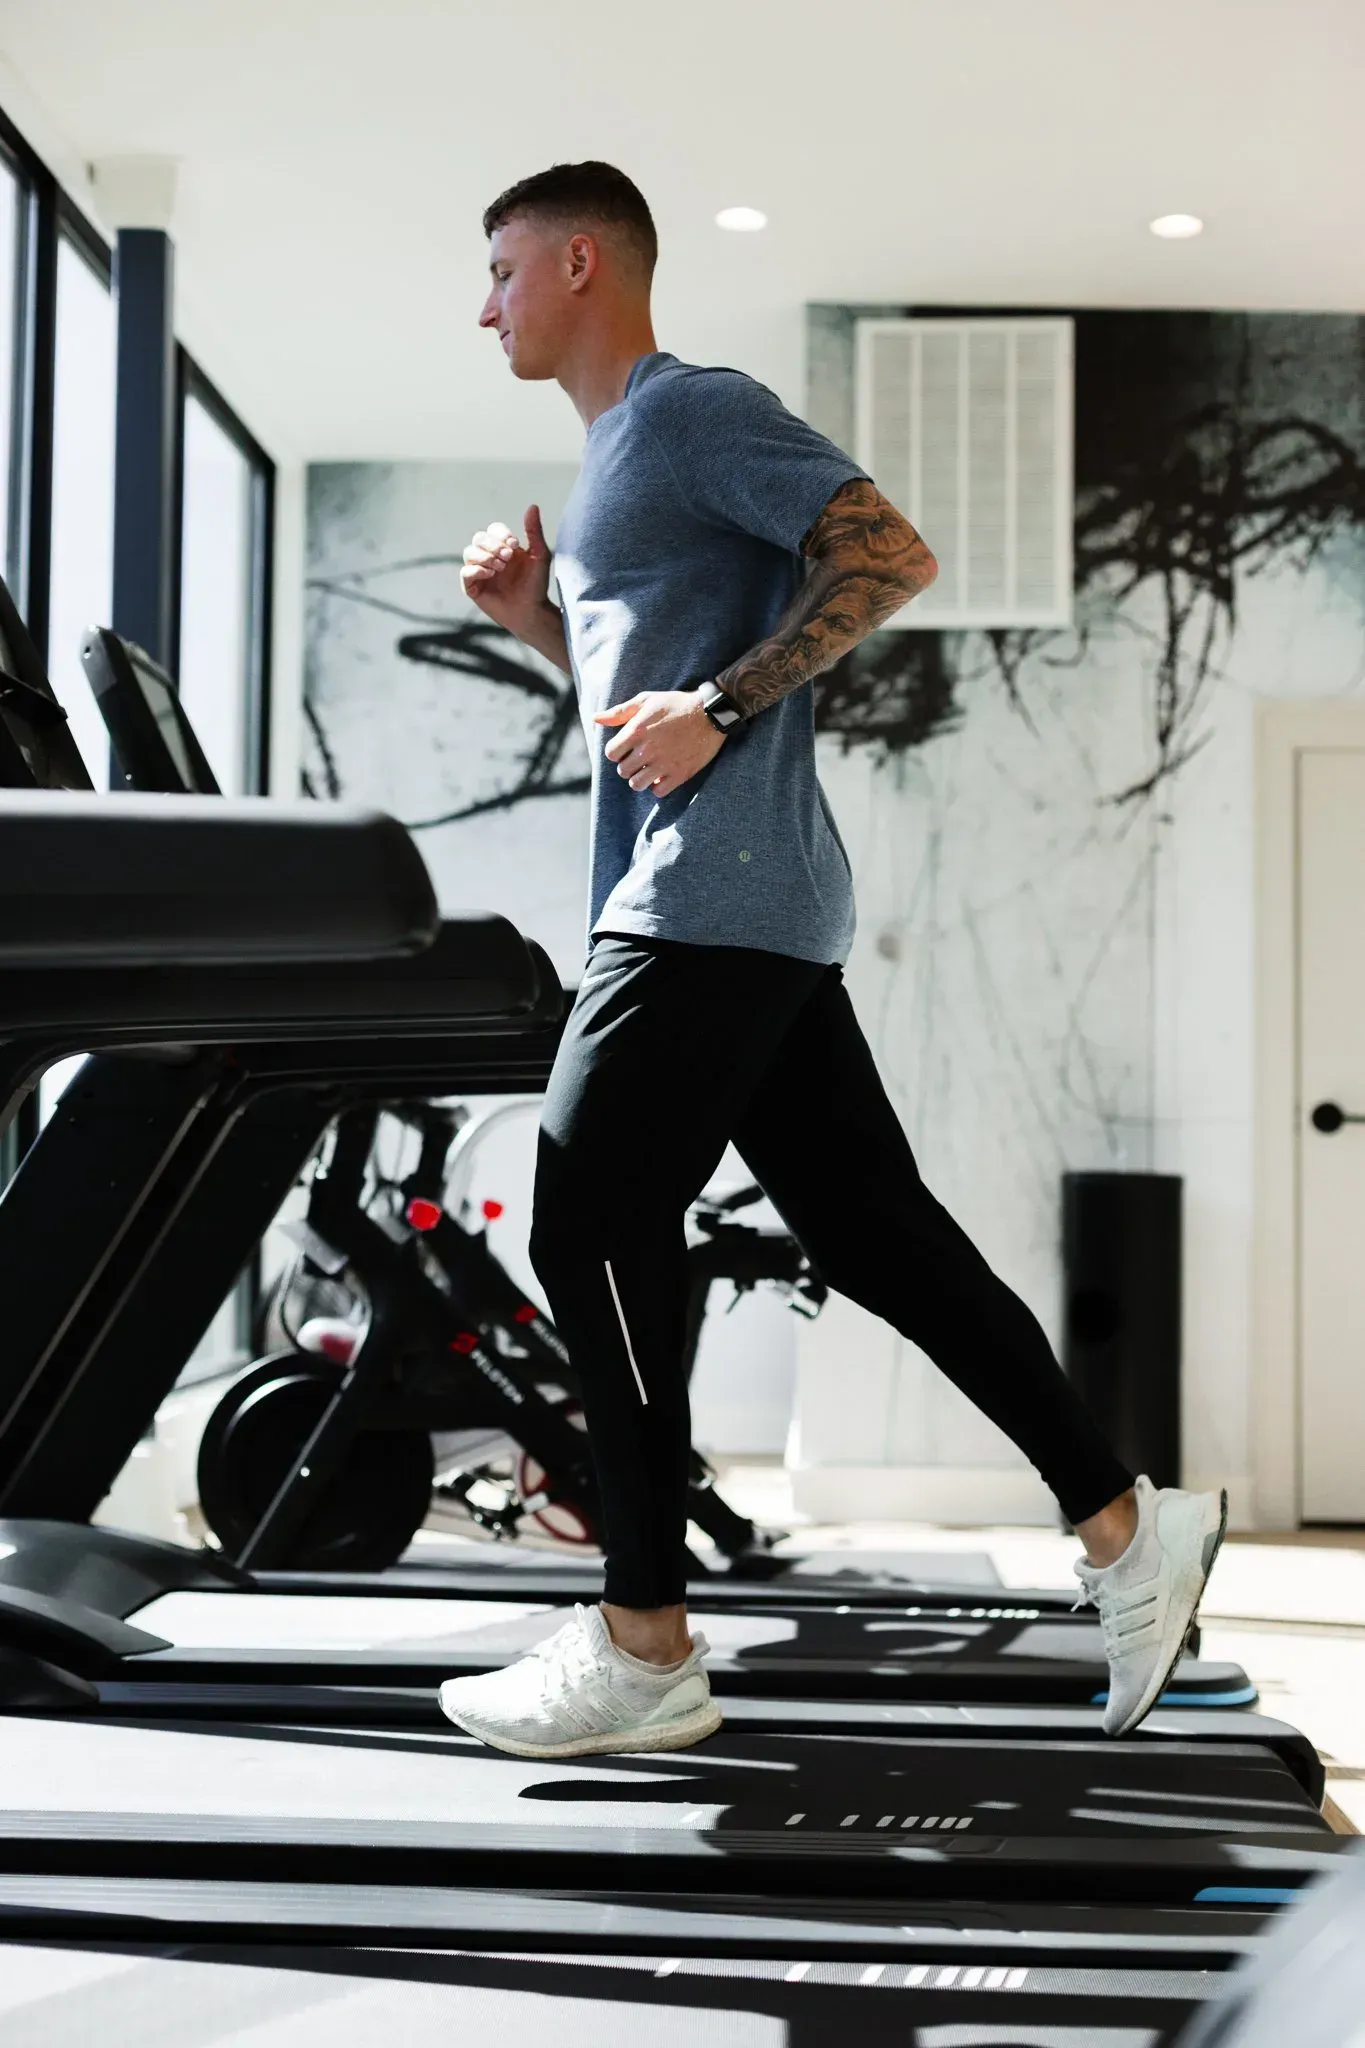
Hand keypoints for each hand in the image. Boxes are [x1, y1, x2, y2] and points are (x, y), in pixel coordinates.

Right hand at [461, 504, 551, 635]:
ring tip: (500, 567)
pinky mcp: (473, 588)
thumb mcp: (539, 555)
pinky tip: (491, 574)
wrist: (532, 611)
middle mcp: (489, 557)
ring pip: (469, 552)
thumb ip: (534, 531)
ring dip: (484, 556)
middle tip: (508, 557)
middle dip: (492, 545)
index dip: (501, 534)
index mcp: (503, 547)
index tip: (515, 545)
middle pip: (479, 538)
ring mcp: (479, 572)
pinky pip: (465, 572)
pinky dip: (476, 570)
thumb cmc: (536, 585)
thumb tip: (533, 506)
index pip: (493, 530)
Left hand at [595, 691, 725, 797]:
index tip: (627, 748)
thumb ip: (620, 712)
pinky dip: (658, 786)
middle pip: (623, 771)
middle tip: (640, 758)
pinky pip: (658, 792)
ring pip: (637, 785)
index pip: (611, 753)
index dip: (617, 751)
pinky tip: (663, 775)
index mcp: (637, 731)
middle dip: (628, 765)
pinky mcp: (680, 774)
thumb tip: (595, 719)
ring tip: (649, 769)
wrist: (711, 713)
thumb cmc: (676, 704)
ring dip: (640, 778)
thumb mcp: (647, 700)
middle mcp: (648, 749)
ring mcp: (664, 764)